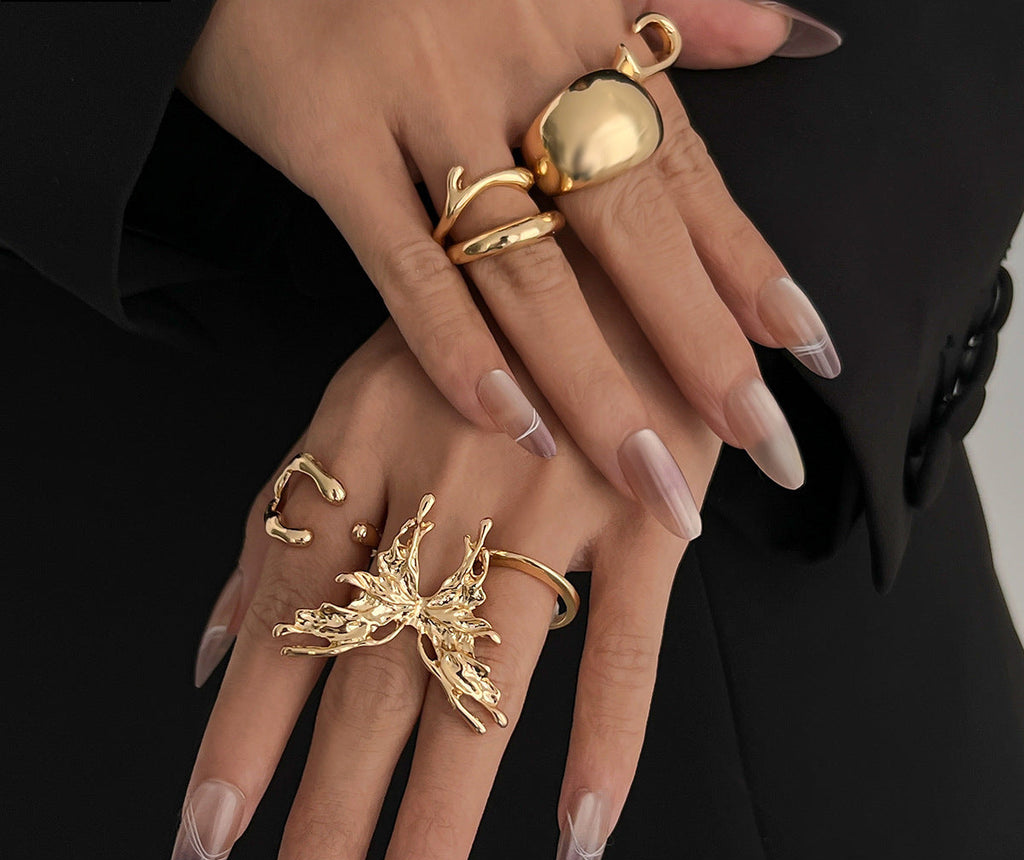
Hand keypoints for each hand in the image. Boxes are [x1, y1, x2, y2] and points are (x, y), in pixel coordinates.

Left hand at [175, 236, 719, 859]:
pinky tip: (576, 843)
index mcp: (363, 443)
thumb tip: (208, 646)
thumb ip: (286, 515)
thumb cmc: (483, 325)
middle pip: (370, 674)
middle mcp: (446, 481)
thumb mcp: (362, 393)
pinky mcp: (651, 512)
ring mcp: (554, 498)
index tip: (206, 846)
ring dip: (441, 819)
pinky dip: (605, 748)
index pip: (281, 615)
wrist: (616, 234)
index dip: (239, 739)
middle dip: (323, 817)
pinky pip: (628, 645)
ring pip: (486, 684)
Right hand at [178, 0, 840, 540]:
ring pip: (524, 266)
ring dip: (592, 380)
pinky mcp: (329, 139)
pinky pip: (402, 266)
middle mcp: (518, 63)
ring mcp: (422, 102)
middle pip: (628, 228)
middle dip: (698, 345)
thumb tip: (786, 34)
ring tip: (648, 473)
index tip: (807, 352)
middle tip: (760, 442)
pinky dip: (456, 350)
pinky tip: (513, 426)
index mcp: (583, 23)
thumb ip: (670, 9)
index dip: (751, 263)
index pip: (688, 166)